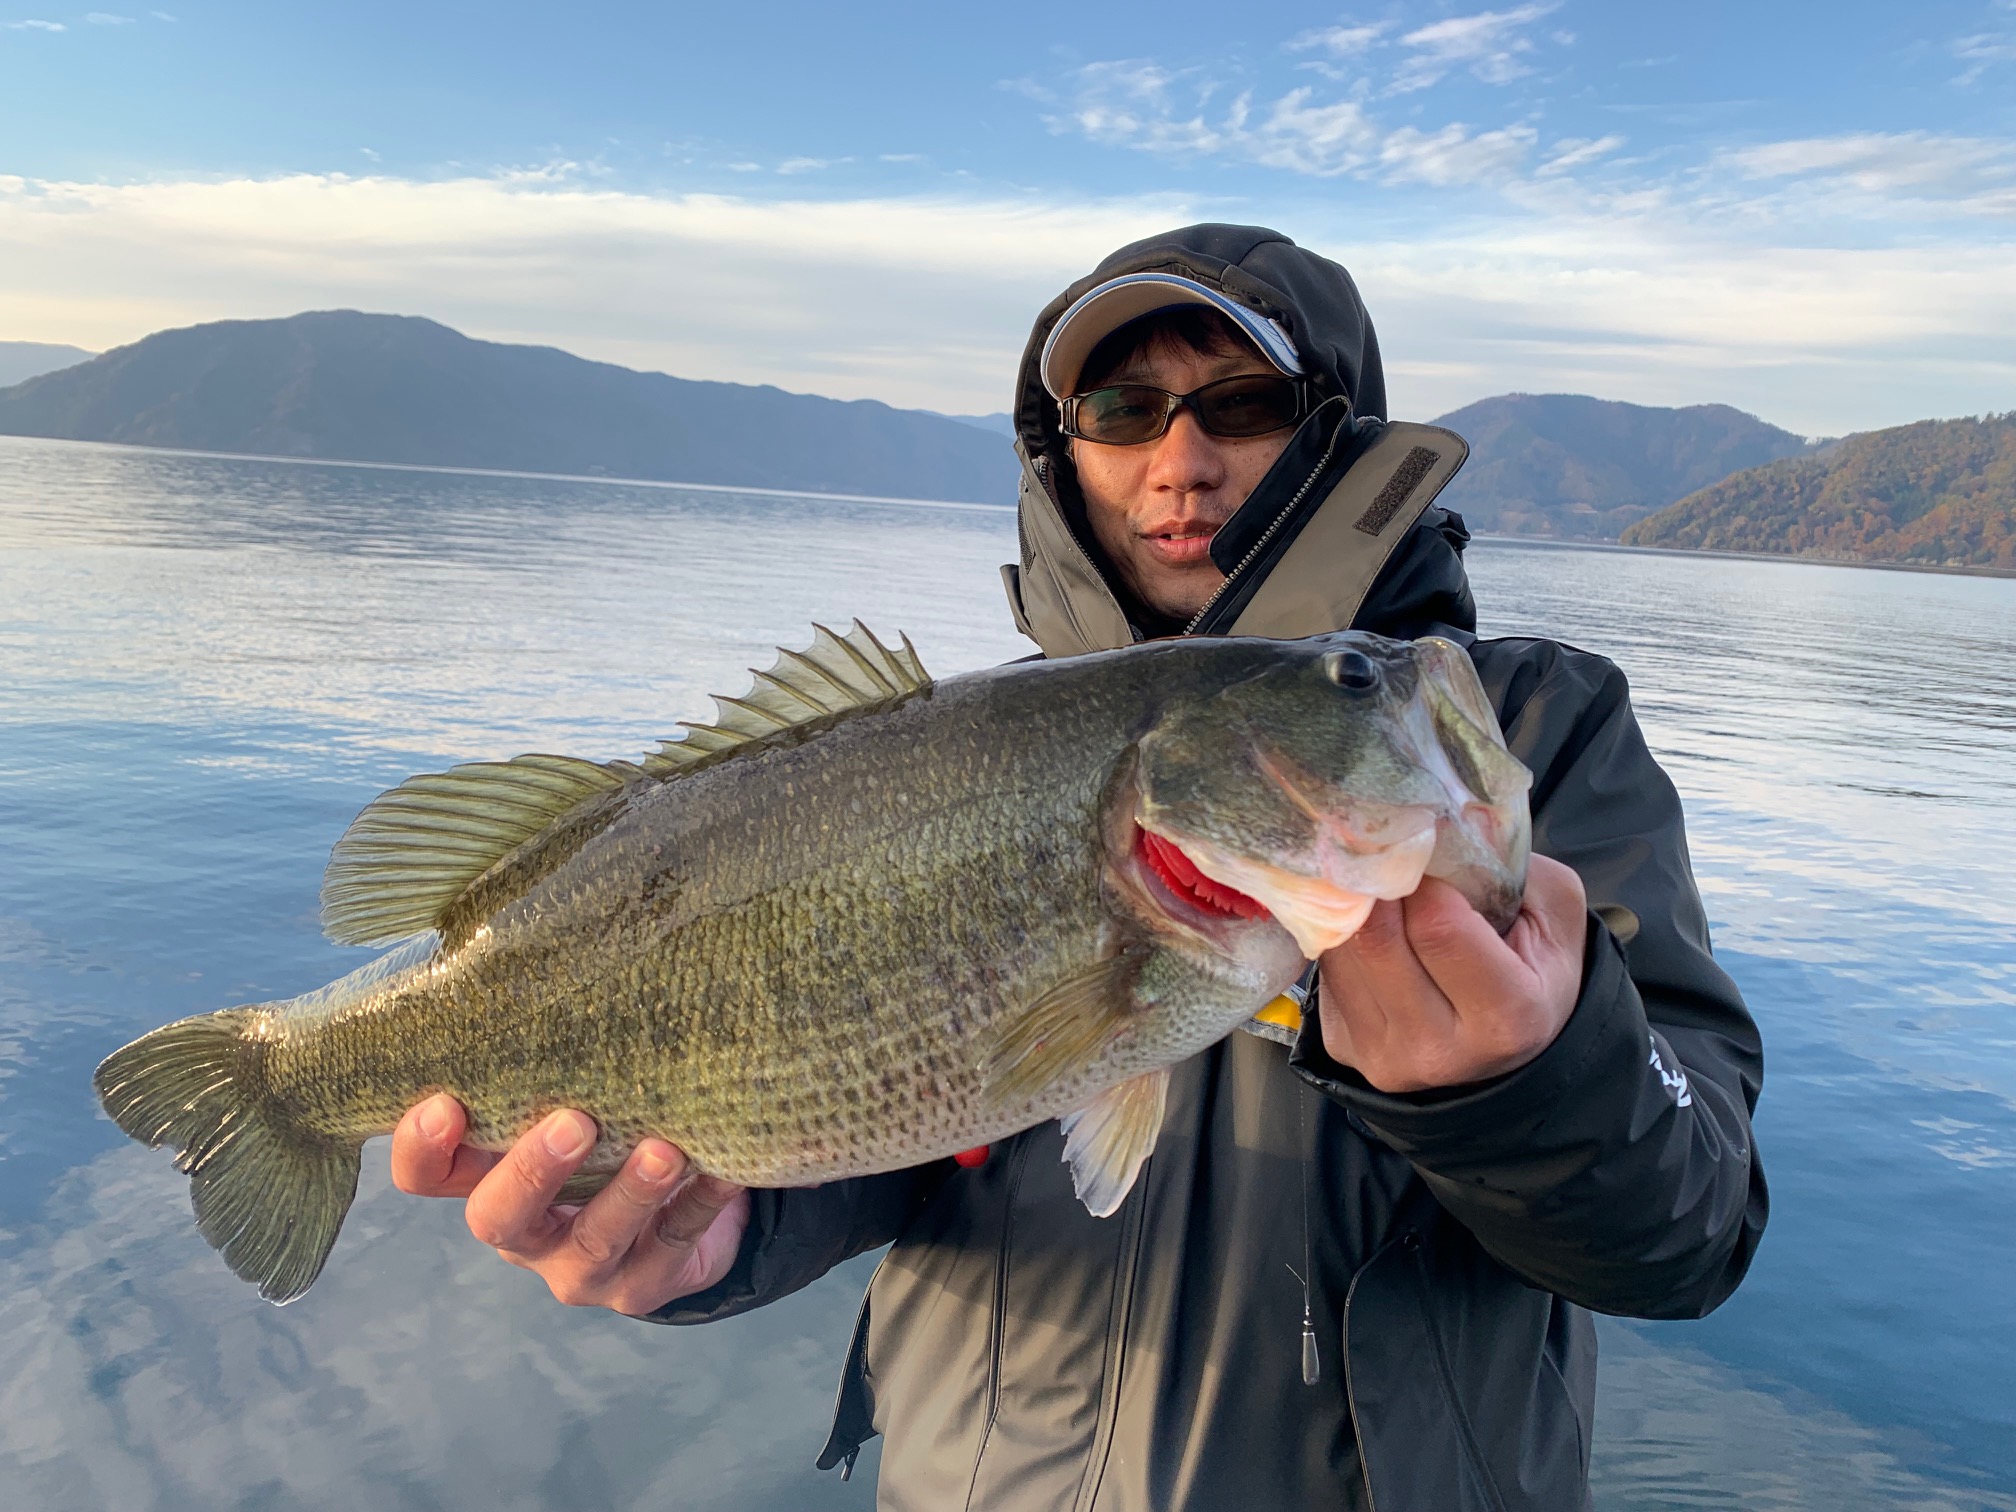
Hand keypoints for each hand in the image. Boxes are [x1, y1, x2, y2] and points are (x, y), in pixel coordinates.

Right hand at [391, 1095, 749, 1315]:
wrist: (680, 1212)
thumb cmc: (611, 1133)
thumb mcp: (571, 1103)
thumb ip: (550, 1068)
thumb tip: (551, 966)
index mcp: (488, 1181)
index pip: (428, 1177)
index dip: (423, 1149)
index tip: (446, 1102)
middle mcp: (525, 1233)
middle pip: (497, 1218)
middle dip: (532, 1171)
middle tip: (573, 1123)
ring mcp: (581, 1268)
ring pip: (594, 1240)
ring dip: (629, 1193)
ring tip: (665, 1152)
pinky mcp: (644, 1286)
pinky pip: (674, 1243)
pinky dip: (701, 1205)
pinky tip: (724, 1173)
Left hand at [1317, 854, 1587, 1093]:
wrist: (1507, 1048)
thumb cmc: (1533, 969)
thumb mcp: (1554, 912)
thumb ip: (1509, 865)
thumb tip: (1438, 820)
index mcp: (1507, 1017)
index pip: (1437, 926)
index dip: (1424, 876)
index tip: (1423, 850)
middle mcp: (1440, 1051)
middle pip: (1377, 939)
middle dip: (1377, 885)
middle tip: (1384, 852)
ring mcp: (1386, 1057)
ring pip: (1341, 952)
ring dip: (1351, 909)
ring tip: (1374, 886)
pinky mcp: (1344, 1050)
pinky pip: (1324, 974)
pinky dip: (1339, 938)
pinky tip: (1365, 927)